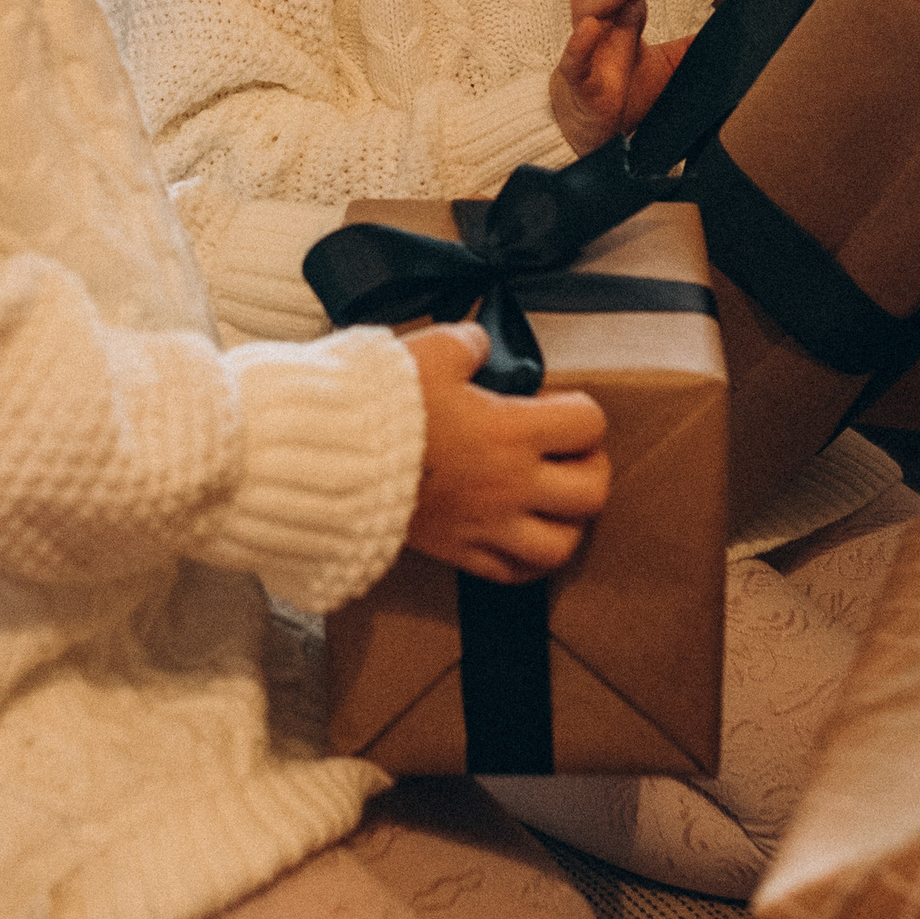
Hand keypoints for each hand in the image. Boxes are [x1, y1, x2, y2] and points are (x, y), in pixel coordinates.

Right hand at [401, 322, 610, 582]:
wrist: (327, 460)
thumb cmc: (378, 405)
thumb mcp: (427, 352)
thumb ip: (466, 343)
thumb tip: (480, 345)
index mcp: (512, 431)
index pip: (589, 423)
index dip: (579, 409)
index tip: (549, 404)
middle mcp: (512, 484)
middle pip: (592, 491)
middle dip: (589, 467)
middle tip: (565, 453)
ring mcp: (487, 525)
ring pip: (562, 545)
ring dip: (568, 523)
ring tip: (552, 502)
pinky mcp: (458, 552)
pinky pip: (514, 574)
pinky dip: (528, 561)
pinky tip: (520, 537)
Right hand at [548, 0, 711, 156]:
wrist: (591, 131)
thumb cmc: (624, 88)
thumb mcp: (670, 63)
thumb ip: (694, 43)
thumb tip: (738, 31)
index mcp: (624, 7)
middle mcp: (603, 17)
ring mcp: (588, 47)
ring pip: (592, 2)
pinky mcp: (578, 82)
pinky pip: (573, 59)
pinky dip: (580, 44)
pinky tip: (593, 29)